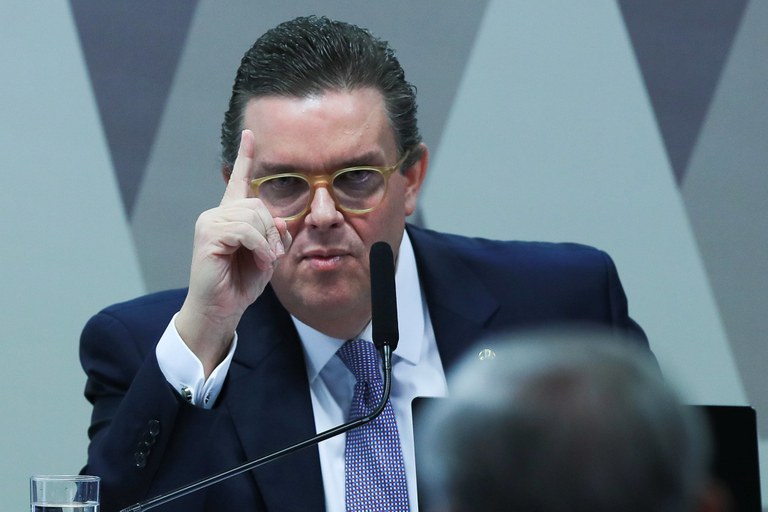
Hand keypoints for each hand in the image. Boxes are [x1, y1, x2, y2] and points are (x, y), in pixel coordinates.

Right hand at [176, 130, 291, 374]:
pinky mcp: (208, 235)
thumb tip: (280, 220)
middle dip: (272, 231)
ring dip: (266, 242)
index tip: (249, 134)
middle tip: (271, 256)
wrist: (220, 309)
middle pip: (258, 204)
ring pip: (253, 216)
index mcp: (230, 216)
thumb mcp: (266, 257)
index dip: (244, 157)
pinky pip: (245, 231)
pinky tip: (258, 261)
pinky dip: (258, 248)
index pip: (238, 181)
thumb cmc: (240, 284)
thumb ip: (274, 235)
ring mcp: (210, 223)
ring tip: (262, 262)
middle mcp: (217, 214)